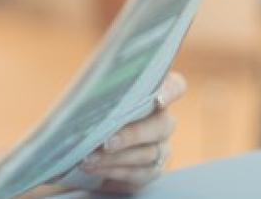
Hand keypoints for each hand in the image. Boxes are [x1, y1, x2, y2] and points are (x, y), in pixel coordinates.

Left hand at [77, 72, 187, 193]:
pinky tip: (94, 168)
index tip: (157, 98)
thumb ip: (98, 90)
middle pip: (161, 126)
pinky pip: (138, 174)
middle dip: (133, 135)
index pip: (175, 86)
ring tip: (89, 158)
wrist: (85, 143)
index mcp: (155, 93)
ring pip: (148, 154)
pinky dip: (114, 172)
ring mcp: (161, 148)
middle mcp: (164, 121)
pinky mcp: (151, 171)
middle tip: (106, 142)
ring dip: (116, 157)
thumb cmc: (92, 111)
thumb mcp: (92, 95)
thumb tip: (87, 93)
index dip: (170, 91)